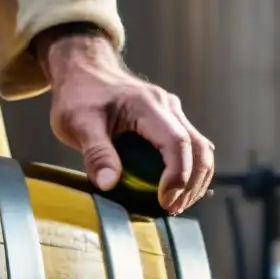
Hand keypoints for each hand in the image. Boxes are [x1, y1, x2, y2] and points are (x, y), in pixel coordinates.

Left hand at [36, 24, 214, 213]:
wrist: (84, 69)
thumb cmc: (78, 95)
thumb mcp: (77, 123)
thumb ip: (95, 153)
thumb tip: (109, 184)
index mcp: (148, 105)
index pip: (177, 143)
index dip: (177, 176)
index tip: (164, 201)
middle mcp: (168, 107)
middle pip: (199, 149)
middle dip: (191, 184)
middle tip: (172, 209)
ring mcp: (174, 113)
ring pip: (202, 150)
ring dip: (196, 181)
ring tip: (176, 205)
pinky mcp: (172, 120)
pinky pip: (193, 148)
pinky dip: (191, 172)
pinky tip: (176, 191)